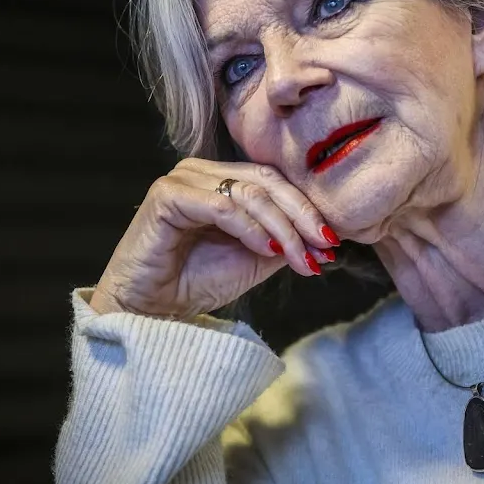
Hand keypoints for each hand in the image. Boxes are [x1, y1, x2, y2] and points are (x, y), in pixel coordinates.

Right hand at [90, 158, 339, 320]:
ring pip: (249, 193)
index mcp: (222, 179)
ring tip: (299, 257)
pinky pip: (220, 205)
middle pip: (266, 181)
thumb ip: (283, 239)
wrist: (151, 312)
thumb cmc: (196, 282)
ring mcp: (183, 179)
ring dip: (282, 228)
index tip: (332, 242)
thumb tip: (323, 236)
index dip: (307, 208)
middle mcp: (202, 172)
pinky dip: (250, 228)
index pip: (274, 181)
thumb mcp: (254, 259)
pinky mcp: (166, 195)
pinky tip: (267, 249)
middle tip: (325, 245)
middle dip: (301, 216)